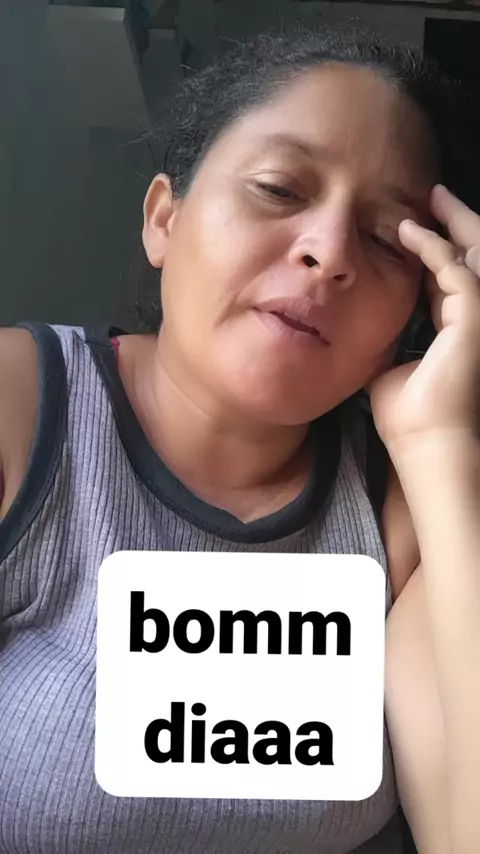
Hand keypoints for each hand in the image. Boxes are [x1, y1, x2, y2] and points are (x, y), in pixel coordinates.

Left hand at [369, 185, 479, 452]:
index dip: (435, 249)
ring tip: (432, 198)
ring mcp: (478, 318)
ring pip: (476, 254)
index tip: (411, 226)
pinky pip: (456, 269)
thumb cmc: (408, 417)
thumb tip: (356, 325)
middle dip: (458, 223)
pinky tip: (409, 232)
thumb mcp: (389, 366)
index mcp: (456, 329)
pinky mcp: (475, 319)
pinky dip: (433, 247)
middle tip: (435, 196)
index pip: (452, 277)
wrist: (424, 444)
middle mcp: (472, 319)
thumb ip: (385, 341)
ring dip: (454, 223)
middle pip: (475, 257)